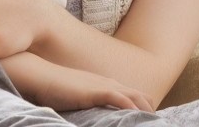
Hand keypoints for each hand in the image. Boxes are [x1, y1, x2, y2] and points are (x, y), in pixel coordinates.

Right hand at [4, 56, 153, 112]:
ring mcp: (104, 86)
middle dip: (151, 111)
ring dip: (147, 112)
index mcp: (105, 85)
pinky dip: (133, 110)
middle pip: (141, 96)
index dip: (144, 107)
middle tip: (158, 125)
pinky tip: (138, 119)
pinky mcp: (97, 91)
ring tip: (155, 125)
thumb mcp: (76, 98)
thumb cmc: (54, 88)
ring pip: (136, 98)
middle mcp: (109, 83)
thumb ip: (87, 105)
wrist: (41, 76)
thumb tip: (90, 115)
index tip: (150, 120)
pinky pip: (122, 100)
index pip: (134, 95)